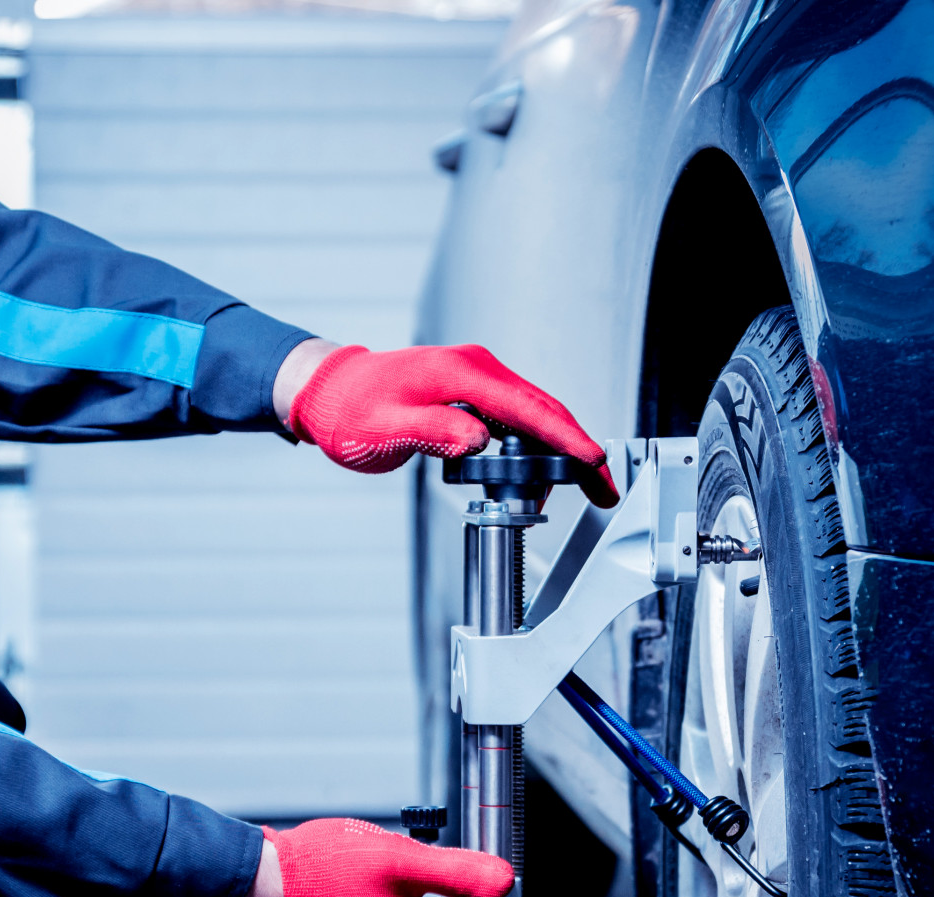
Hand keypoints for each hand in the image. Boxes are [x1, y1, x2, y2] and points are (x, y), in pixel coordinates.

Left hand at [278, 343, 618, 508]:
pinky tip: (540, 472)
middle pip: (544, 410)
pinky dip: (536, 445)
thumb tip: (480, 443)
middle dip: (578, 450)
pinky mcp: (474, 393)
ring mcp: (478, 379)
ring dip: (559, 451)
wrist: (329, 393)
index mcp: (461, 374)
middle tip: (603, 488)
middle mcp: (477, 369)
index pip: (529, 409)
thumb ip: (435, 433)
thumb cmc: (350, 412)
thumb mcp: (386, 430)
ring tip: (578, 489)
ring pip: (535, 415)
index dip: (566, 439)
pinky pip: (517, 418)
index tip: (594, 463)